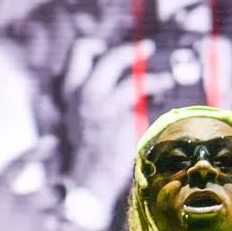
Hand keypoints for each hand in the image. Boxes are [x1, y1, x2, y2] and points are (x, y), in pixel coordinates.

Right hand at [63, 41, 173, 216]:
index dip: (94, 47)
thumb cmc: (82, 157)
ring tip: (164, 78)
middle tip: (145, 50)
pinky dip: (155, 87)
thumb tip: (109, 84)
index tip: (108, 51)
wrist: (85, 183)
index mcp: (67, 92)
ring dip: (148, 71)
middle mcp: (81, 92)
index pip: (78, 54)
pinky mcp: (120, 114)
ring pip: (127, 72)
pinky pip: (141, 91)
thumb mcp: (74, 122)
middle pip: (105, 56)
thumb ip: (86, 101)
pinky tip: (164, 89)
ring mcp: (101, 102)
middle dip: (128, 51)